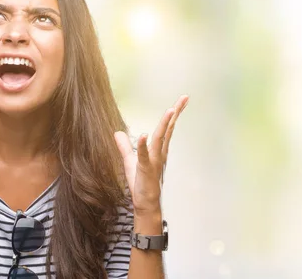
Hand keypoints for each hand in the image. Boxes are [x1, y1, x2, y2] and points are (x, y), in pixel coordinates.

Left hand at [114, 95, 188, 215]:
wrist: (145, 204)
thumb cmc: (141, 183)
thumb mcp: (129, 160)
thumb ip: (125, 146)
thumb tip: (117, 132)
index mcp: (157, 149)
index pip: (167, 128)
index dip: (174, 113)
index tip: (182, 100)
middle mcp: (159, 153)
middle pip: (168, 129)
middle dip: (175, 113)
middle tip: (184, 98)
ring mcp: (153, 161)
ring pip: (159, 139)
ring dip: (164, 125)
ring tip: (170, 110)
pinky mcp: (145, 170)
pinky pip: (144, 156)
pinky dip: (144, 146)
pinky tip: (144, 135)